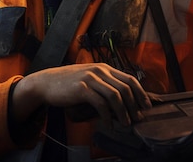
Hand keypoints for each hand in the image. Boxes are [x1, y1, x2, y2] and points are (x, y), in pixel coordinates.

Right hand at [12, 63, 150, 125]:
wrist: (46, 83)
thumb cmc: (68, 84)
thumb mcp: (89, 79)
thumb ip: (104, 85)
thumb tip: (122, 103)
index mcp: (104, 68)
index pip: (129, 79)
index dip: (140, 93)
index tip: (146, 106)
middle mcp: (99, 71)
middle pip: (125, 88)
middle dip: (134, 105)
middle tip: (138, 119)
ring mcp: (90, 78)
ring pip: (115, 96)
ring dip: (123, 112)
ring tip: (126, 124)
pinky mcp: (81, 88)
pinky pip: (100, 104)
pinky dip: (107, 116)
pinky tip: (109, 125)